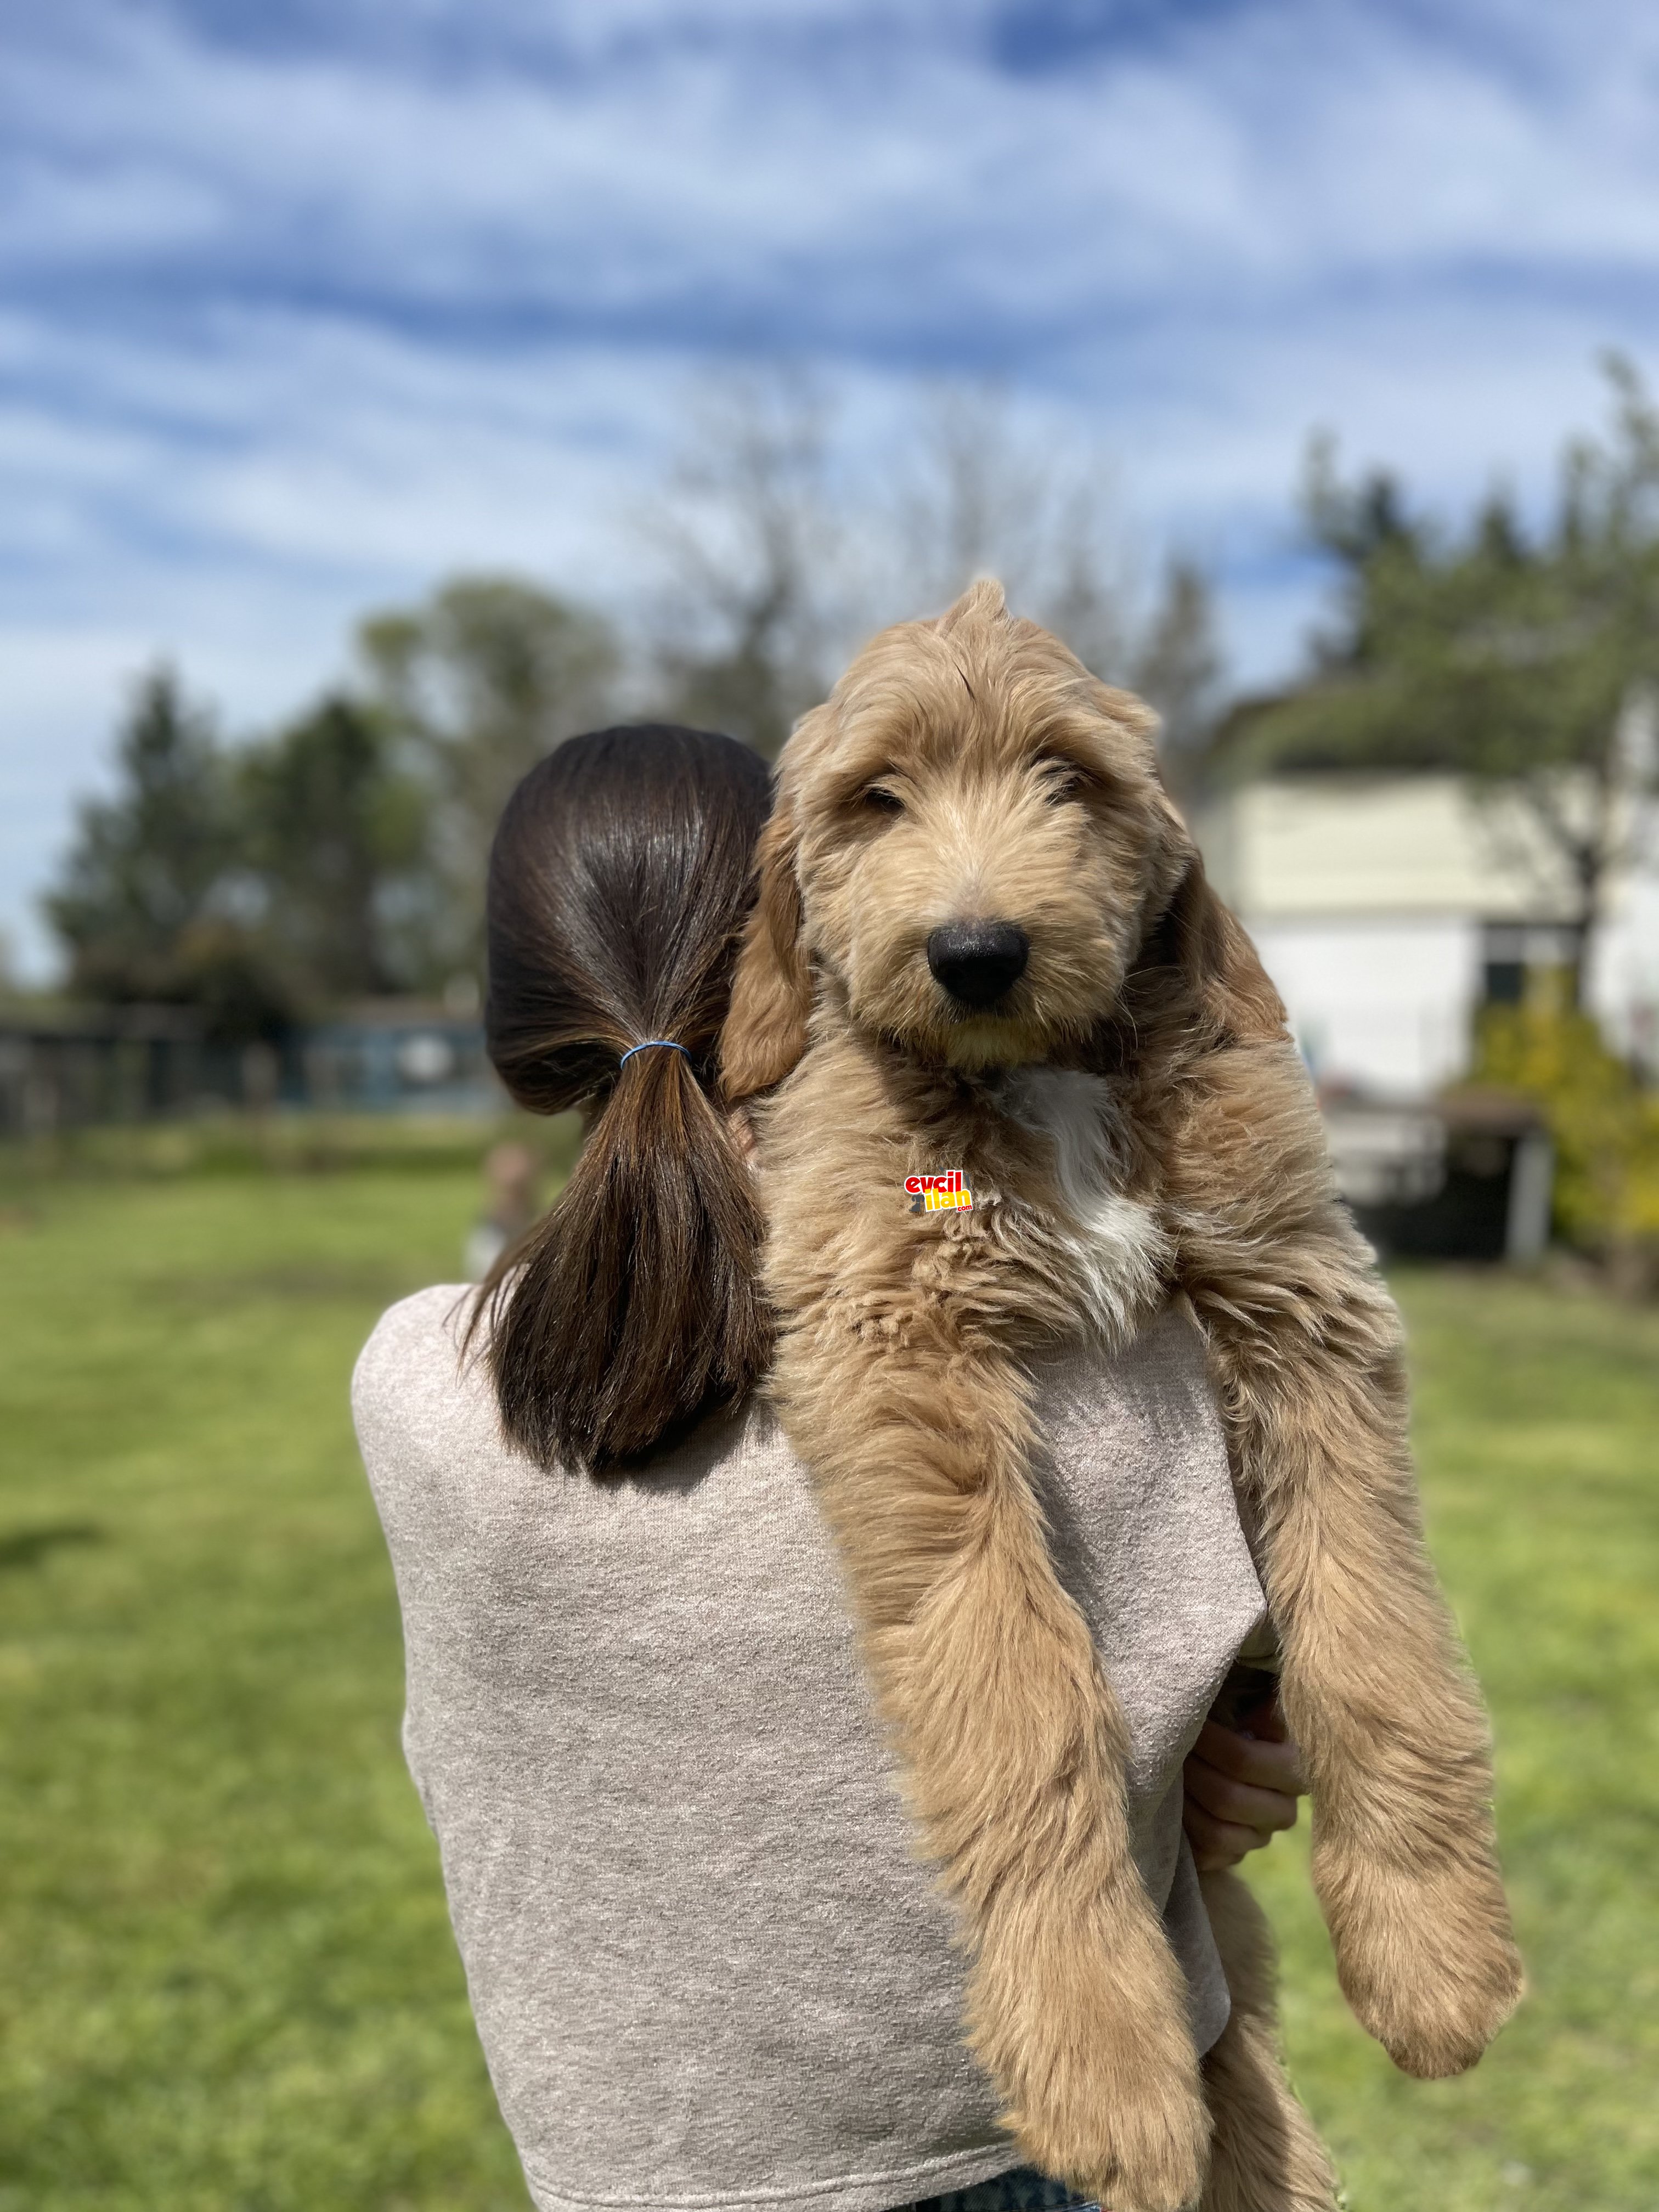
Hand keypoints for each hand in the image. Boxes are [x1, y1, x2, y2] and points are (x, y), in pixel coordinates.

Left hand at [1182, 1691, 1305, 1871]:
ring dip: (1184, 1802)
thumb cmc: (1233, 1719)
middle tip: (1167, 1750)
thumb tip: (1256, 1711)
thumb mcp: (1248, 1701)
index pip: (1242, 1760)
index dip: (1206, 1741)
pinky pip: (1209, 1856)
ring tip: (1164, 1775)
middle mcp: (1284, 1809)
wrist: (1218, 1757)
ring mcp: (1259, 1838)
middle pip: (1226, 1799)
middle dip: (1190, 1772)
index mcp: (1294, 1768)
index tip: (1187, 1722)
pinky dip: (1185, 1833)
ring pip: (1217, 1832)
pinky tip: (1171, 1808)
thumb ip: (1258, 1703)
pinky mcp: (1236, 1858)